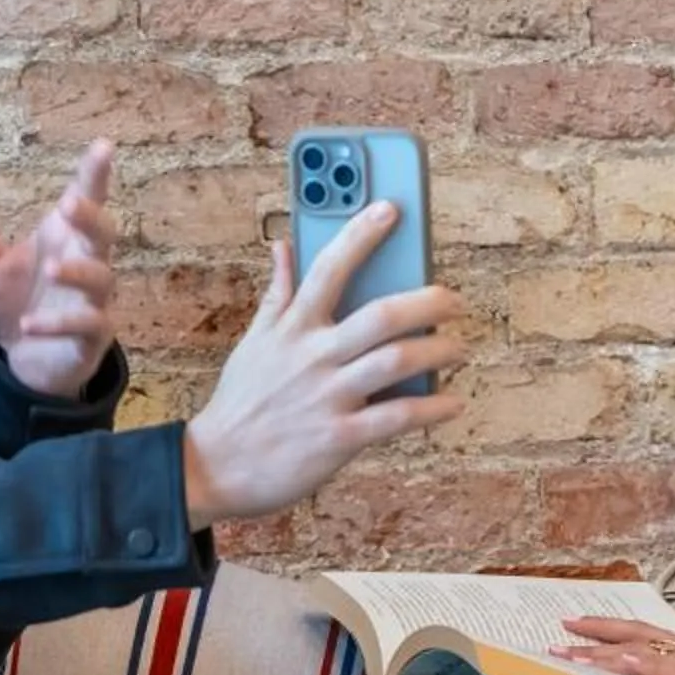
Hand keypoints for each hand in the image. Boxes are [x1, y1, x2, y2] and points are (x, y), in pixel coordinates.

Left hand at [0, 139, 117, 399]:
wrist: (21, 360)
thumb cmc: (11, 301)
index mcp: (63, 236)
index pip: (86, 199)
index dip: (95, 174)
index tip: (103, 146)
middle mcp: (87, 262)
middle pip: (104, 233)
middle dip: (90, 217)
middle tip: (68, 204)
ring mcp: (93, 300)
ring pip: (101, 279)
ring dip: (79, 271)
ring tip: (52, 269)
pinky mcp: (92, 337)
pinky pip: (86, 325)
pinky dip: (59, 324)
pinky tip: (29, 324)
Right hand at [181, 202, 465, 526]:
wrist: (216, 465)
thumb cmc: (241, 402)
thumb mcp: (254, 341)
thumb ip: (276, 293)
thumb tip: (281, 246)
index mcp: (292, 327)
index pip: (328, 267)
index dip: (360, 234)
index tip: (390, 209)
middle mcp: (313, 356)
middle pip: (380, 315)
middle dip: (427, 302)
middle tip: (453, 300)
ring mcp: (328, 396)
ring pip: (396, 361)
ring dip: (438, 350)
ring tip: (458, 347)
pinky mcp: (339, 437)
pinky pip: (396, 417)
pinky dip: (431, 408)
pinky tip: (452, 403)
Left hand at [555, 617, 674, 674]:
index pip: (645, 633)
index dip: (610, 627)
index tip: (578, 623)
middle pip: (637, 635)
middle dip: (596, 631)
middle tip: (560, 628)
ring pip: (646, 653)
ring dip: (607, 652)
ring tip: (573, 652)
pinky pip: (672, 674)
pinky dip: (644, 667)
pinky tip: (620, 662)